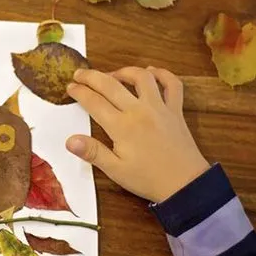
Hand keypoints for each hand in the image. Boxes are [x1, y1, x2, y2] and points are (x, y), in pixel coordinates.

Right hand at [65, 67, 209, 202]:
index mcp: (122, 126)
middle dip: (92, 76)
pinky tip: (151, 72)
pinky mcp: (175, 110)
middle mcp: (139, 111)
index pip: (94, 102)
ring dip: (124, 71)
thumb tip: (70, 140)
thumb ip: (92, 152)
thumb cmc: (148, 179)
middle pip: (111, 84)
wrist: (185, 184)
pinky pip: (172, 84)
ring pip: (141, 77)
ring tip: (112, 75)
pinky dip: (162, 74)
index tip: (70, 88)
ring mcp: (159, 107)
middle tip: (80, 74)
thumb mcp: (116, 170)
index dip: (79, 92)